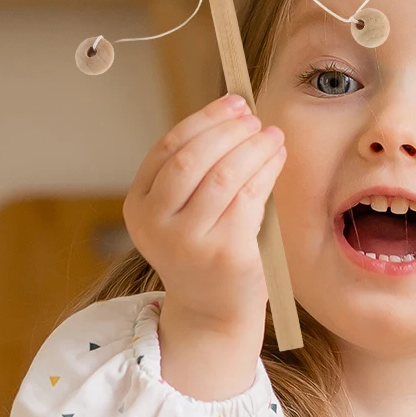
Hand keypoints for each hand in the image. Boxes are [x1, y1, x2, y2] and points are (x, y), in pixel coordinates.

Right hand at [123, 92, 286, 399]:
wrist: (212, 313)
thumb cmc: (204, 252)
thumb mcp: (182, 213)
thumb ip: (193, 172)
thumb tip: (235, 113)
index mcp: (138, 207)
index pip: (166, 149)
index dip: (203, 120)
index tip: (233, 103)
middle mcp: (156, 224)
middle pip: (191, 158)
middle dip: (227, 130)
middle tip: (254, 119)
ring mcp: (188, 241)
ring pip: (223, 174)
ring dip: (252, 147)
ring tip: (272, 136)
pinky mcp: (224, 254)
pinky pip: (248, 197)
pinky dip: (265, 170)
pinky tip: (276, 158)